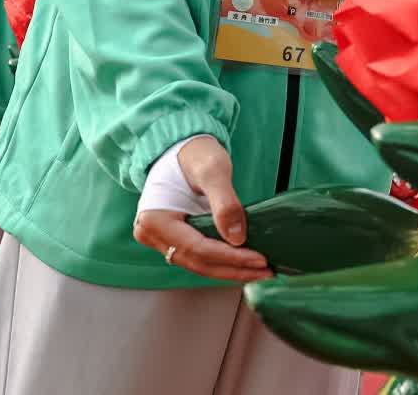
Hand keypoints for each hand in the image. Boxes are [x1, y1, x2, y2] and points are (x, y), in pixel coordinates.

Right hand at [132, 137, 269, 281]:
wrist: (181, 146)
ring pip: (198, 263)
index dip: (230, 257)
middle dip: (234, 269)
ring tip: (260, 271)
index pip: (198, 248)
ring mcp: (161, 239)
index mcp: (155, 220)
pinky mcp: (174, 237)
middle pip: (198, 262)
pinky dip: (222, 261)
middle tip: (265, 272)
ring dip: (230, 269)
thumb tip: (237, 239)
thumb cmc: (194, 154)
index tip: (259, 260)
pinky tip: (244, 262)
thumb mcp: (213, 171)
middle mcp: (151, 235)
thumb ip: (225, 203)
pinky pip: (199, 255)